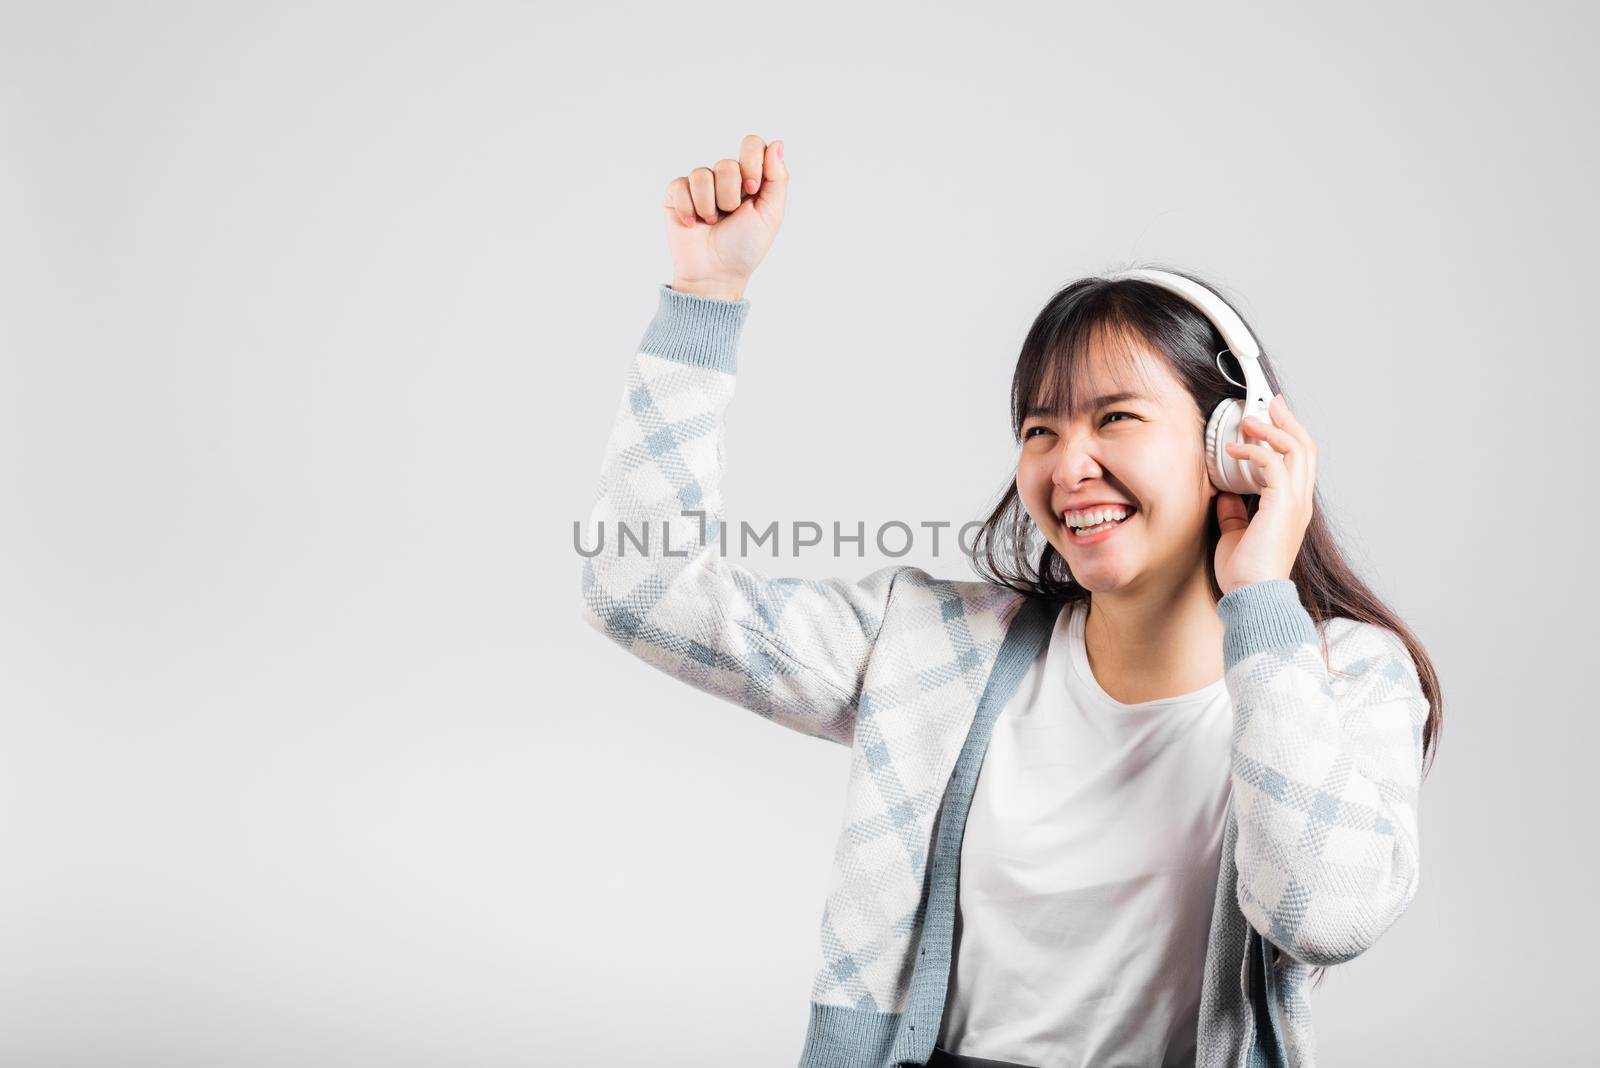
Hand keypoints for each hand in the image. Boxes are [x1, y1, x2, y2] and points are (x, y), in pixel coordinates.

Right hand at [661, 134, 787, 299]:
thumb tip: (777, 143)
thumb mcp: (771, 215)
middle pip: (726, 164)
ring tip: (711, 222)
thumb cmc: (744, 247)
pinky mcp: (676, 194)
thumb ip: (777, 178)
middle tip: (729, 215)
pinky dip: (688, 209)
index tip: (752, 189)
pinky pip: (680, 185)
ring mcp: (699, 186)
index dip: (751, 162)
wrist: (715, 274)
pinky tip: (692, 224)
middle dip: (730, 196)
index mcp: (750, 179)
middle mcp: (724, 178)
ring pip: (702, 175)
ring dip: (709, 206)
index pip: (752, 144)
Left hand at [1214, 393, 1317, 594]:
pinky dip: (1253, 452)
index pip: (1299, 462)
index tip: (1271, 419)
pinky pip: (1273, 465)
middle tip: (1270, 403)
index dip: (1288, 436)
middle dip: (1287, 421)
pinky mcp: (1282, 505)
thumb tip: (1225, 494)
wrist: (1252, 596)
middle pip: (1305, 448)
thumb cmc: (1245, 574)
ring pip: (1296, 449)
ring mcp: (1294, 503)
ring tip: (1250, 419)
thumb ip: (1235, 512)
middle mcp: (1299, 502)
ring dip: (1272, 429)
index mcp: (1292, 508)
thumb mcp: (1236, 534)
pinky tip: (1234, 450)